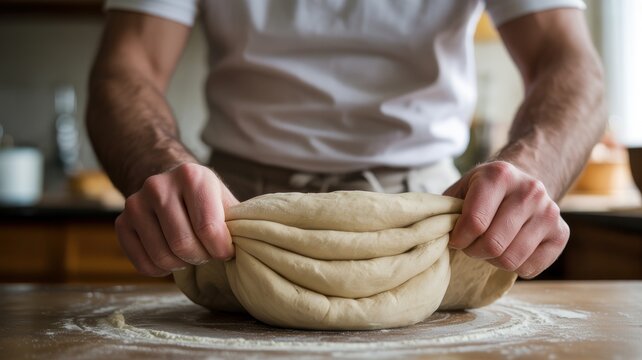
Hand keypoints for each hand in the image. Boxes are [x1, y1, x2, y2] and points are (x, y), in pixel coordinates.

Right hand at [115, 163, 238, 275]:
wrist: (169, 183)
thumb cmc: (204, 198)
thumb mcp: (224, 200)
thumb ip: (235, 221)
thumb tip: (248, 245)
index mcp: (191, 176)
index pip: (208, 228)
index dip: (221, 250)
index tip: (226, 251)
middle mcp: (159, 186)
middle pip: (183, 245)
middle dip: (202, 258)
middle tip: (208, 253)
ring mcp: (135, 203)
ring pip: (162, 257)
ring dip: (182, 265)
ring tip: (191, 253)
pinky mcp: (122, 222)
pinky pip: (143, 264)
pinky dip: (161, 270)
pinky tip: (171, 256)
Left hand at [443, 161, 568, 278]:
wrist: (523, 182)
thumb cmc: (483, 192)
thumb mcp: (461, 189)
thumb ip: (446, 210)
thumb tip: (432, 232)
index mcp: (499, 175)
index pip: (475, 222)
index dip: (458, 239)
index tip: (455, 239)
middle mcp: (529, 190)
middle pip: (493, 244)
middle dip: (473, 251)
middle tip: (470, 245)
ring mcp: (549, 212)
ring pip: (511, 260)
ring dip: (492, 261)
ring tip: (488, 247)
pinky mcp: (561, 233)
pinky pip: (530, 269)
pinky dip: (514, 267)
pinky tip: (510, 249)